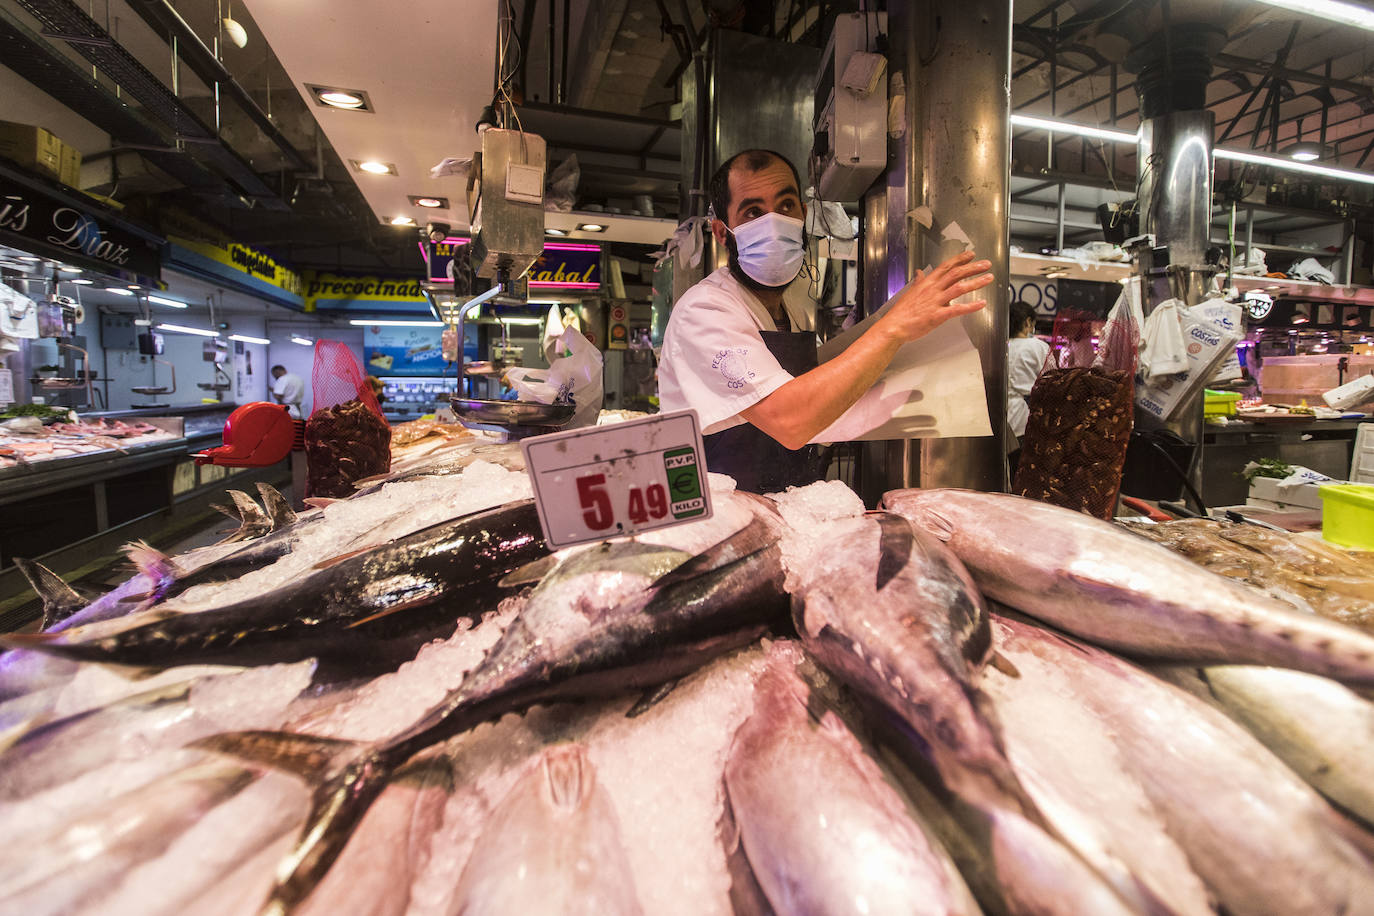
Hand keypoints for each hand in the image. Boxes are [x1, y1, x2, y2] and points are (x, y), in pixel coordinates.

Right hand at [876, 251, 993, 343]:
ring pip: (959, 288)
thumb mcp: (910, 292)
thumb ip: (918, 281)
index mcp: (927, 283)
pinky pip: (958, 309)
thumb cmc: (901, 312)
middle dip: (973, 267)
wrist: (894, 326)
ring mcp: (935, 302)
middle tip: (986, 264)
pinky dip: (971, 306)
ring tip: (988, 278)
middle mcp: (933, 290)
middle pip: (956, 274)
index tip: (971, 255)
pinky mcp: (938, 316)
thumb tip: (919, 273)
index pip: (946, 267)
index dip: (959, 259)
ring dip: (976, 282)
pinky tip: (981, 303)